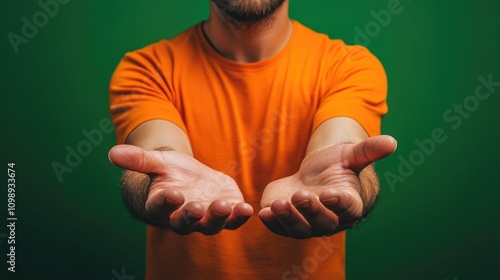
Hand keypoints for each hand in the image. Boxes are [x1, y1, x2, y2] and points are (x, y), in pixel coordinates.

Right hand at [108, 145, 252, 234]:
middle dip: (192, 215)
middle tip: (197, 207)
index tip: (172, 194)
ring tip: (224, 206)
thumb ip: (138, 160)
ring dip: (219, 217)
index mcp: (162, 205)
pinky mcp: (226, 212)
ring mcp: (206, 217)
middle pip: (186, 222)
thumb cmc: (169, 172)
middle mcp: (183, 217)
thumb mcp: (156, 162)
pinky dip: (240, 216)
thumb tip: (112, 153)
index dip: (166, 202)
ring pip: (212, 224)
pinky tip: (247, 208)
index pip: (162, 207)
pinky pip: (233, 219)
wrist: (189, 179)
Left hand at [259, 135, 396, 237]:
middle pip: (321, 221)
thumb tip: (392, 141)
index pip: (346, 207)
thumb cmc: (337, 167)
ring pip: (298, 228)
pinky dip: (271, 222)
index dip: (338, 202)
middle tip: (301, 195)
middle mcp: (329, 219)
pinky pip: (279, 227)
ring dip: (288, 218)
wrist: (315, 177)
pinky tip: (263, 212)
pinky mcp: (286, 222)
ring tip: (279, 204)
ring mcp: (306, 223)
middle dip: (310, 210)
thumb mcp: (350, 155)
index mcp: (348, 204)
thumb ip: (368, 151)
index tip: (330, 194)